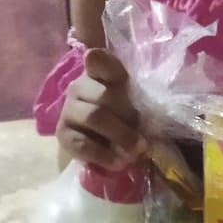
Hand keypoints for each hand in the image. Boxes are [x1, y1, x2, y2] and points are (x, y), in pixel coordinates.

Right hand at [57, 48, 146, 170]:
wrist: (99, 141)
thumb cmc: (123, 116)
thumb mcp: (135, 101)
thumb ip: (141, 97)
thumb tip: (160, 110)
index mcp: (99, 72)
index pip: (99, 59)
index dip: (108, 65)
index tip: (122, 78)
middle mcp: (79, 87)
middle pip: (104, 96)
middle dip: (129, 115)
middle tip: (145, 133)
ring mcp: (69, 110)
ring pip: (94, 117)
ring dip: (120, 135)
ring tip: (137, 150)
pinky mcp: (63, 134)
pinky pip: (81, 143)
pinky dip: (103, 154)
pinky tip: (118, 162)